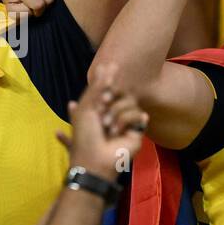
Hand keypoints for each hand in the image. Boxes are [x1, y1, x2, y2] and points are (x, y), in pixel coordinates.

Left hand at [59, 64, 146, 182]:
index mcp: (99, 108)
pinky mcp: (137, 130)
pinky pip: (138, 113)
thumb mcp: (86, 107)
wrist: (94, 160)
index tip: (99, 92)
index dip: (106, 83)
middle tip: (101, 107)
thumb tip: (108, 65)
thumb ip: (98, 86)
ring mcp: (126, 122)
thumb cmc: (85, 136)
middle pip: (121, 91)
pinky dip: (125, 121)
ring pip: (130, 101)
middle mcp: (113, 113)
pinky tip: (117, 132)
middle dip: (109, 98)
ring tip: (107, 127)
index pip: (108, 87)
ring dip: (115, 112)